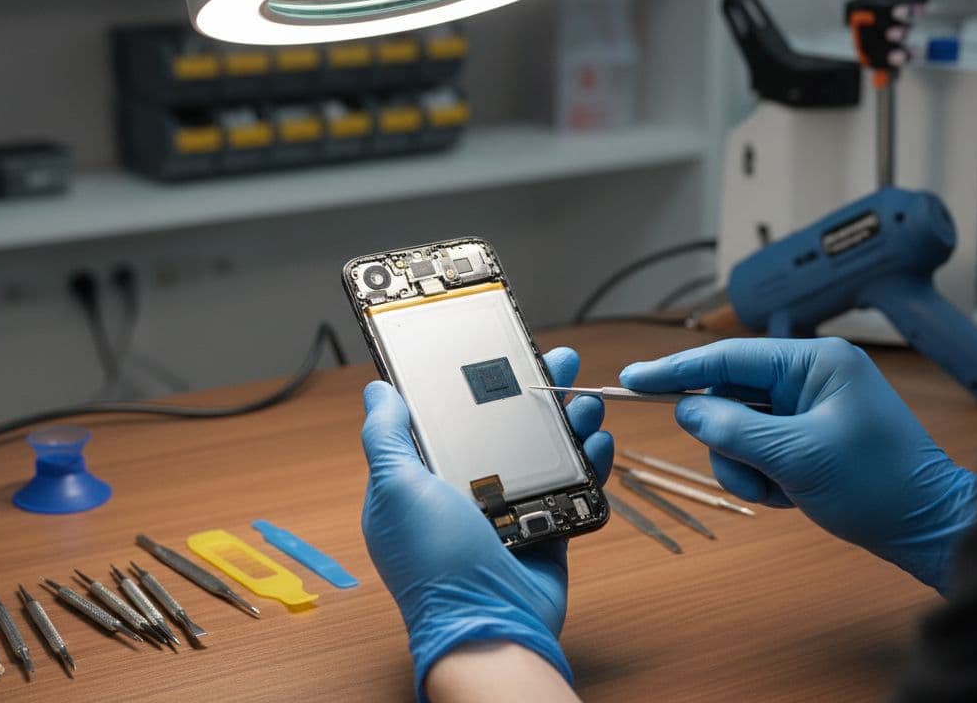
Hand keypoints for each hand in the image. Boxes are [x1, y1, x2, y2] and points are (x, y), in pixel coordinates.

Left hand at [361, 348, 613, 699]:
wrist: (491, 627)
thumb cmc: (435, 565)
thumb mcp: (397, 490)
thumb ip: (387, 437)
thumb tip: (377, 391)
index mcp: (422, 479)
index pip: (445, 417)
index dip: (467, 382)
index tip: (490, 349)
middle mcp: (464, 490)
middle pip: (501, 426)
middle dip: (529, 391)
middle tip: (554, 360)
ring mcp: (508, 509)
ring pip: (542, 451)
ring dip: (566, 421)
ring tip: (584, 398)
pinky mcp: (545, 527)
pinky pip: (571, 486)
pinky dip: (590, 463)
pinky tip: (599, 442)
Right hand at [620, 337, 976, 593]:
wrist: (927, 528)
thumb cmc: (878, 484)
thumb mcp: (798, 455)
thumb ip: (734, 429)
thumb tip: (687, 411)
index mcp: (815, 362)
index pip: (728, 358)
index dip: (676, 369)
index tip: (631, 379)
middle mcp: (809, 377)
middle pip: (729, 397)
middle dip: (730, 442)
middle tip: (754, 475)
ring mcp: (807, 408)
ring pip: (737, 431)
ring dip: (746, 467)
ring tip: (779, 490)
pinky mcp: (806, 438)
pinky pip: (756, 451)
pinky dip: (762, 477)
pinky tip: (791, 495)